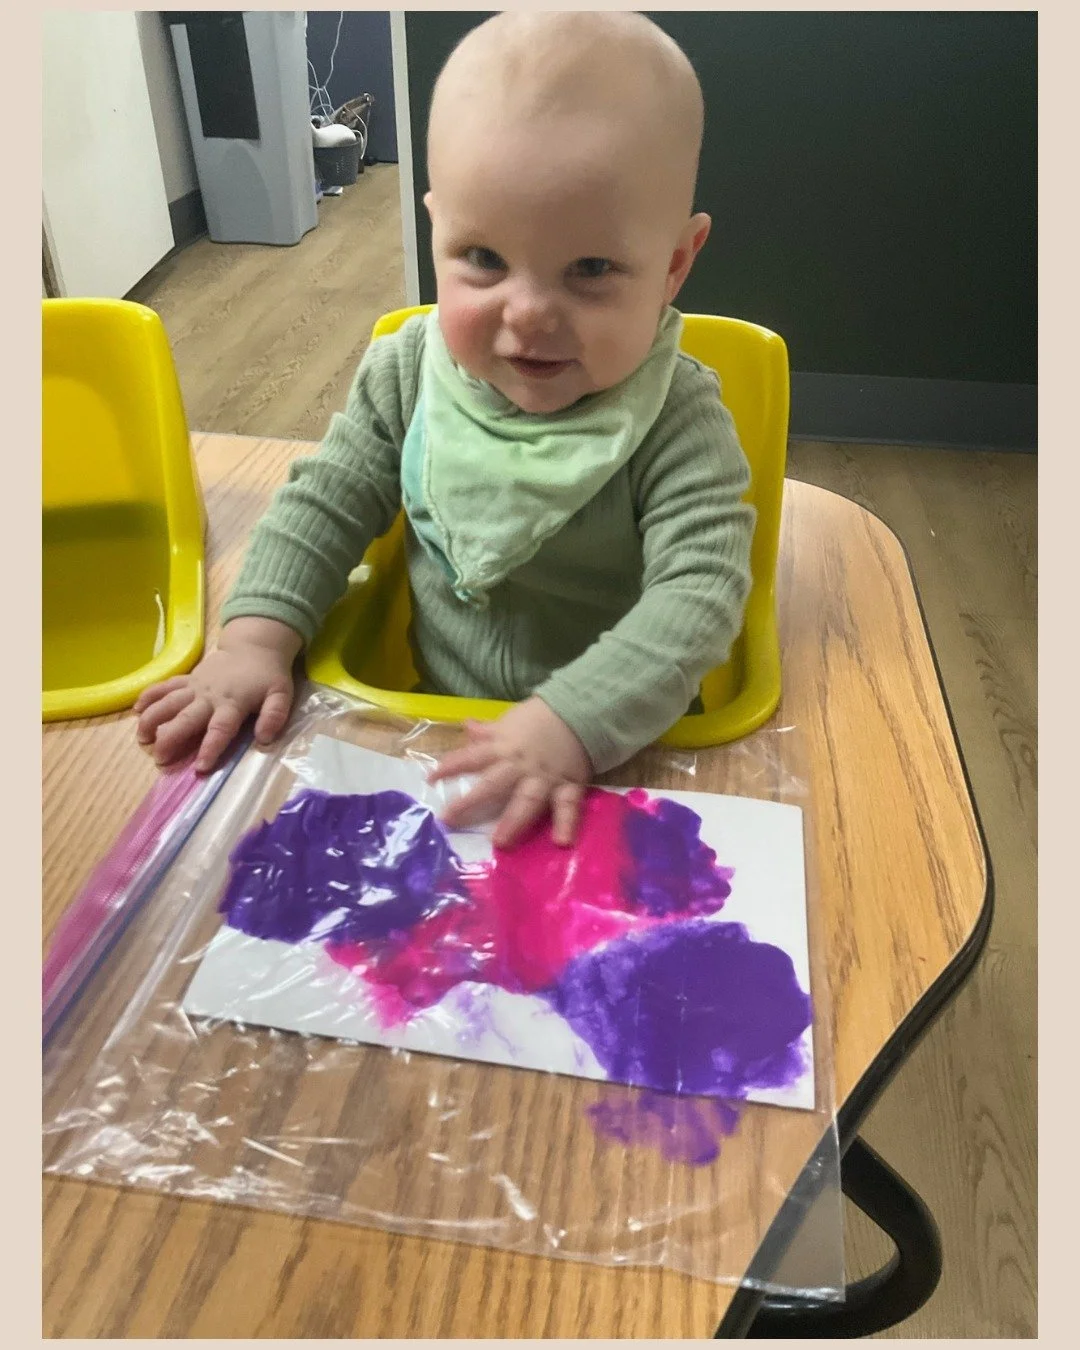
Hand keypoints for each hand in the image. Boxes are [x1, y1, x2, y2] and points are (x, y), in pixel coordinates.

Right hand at [134, 617, 301, 772]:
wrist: (254, 646)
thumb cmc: (268, 676)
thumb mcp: (281, 695)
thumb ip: (274, 715)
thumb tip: (264, 738)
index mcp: (233, 703)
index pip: (220, 729)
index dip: (210, 748)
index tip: (200, 767)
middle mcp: (210, 696)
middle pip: (186, 718)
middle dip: (171, 738)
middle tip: (159, 758)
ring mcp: (196, 686)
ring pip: (169, 702)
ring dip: (153, 719)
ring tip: (142, 738)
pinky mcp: (188, 679)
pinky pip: (165, 686)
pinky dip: (149, 695)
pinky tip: (135, 709)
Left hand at [429, 696, 591, 847]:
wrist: (580, 712)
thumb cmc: (540, 719)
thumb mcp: (509, 721)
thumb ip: (487, 731)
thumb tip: (464, 726)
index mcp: (503, 748)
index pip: (471, 757)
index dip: (451, 767)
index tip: (431, 780)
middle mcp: (520, 766)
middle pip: (492, 785)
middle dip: (471, 802)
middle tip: (450, 820)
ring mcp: (544, 779)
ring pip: (527, 801)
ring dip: (514, 821)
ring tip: (501, 842)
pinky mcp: (568, 786)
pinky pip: (568, 807)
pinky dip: (567, 823)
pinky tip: (562, 842)